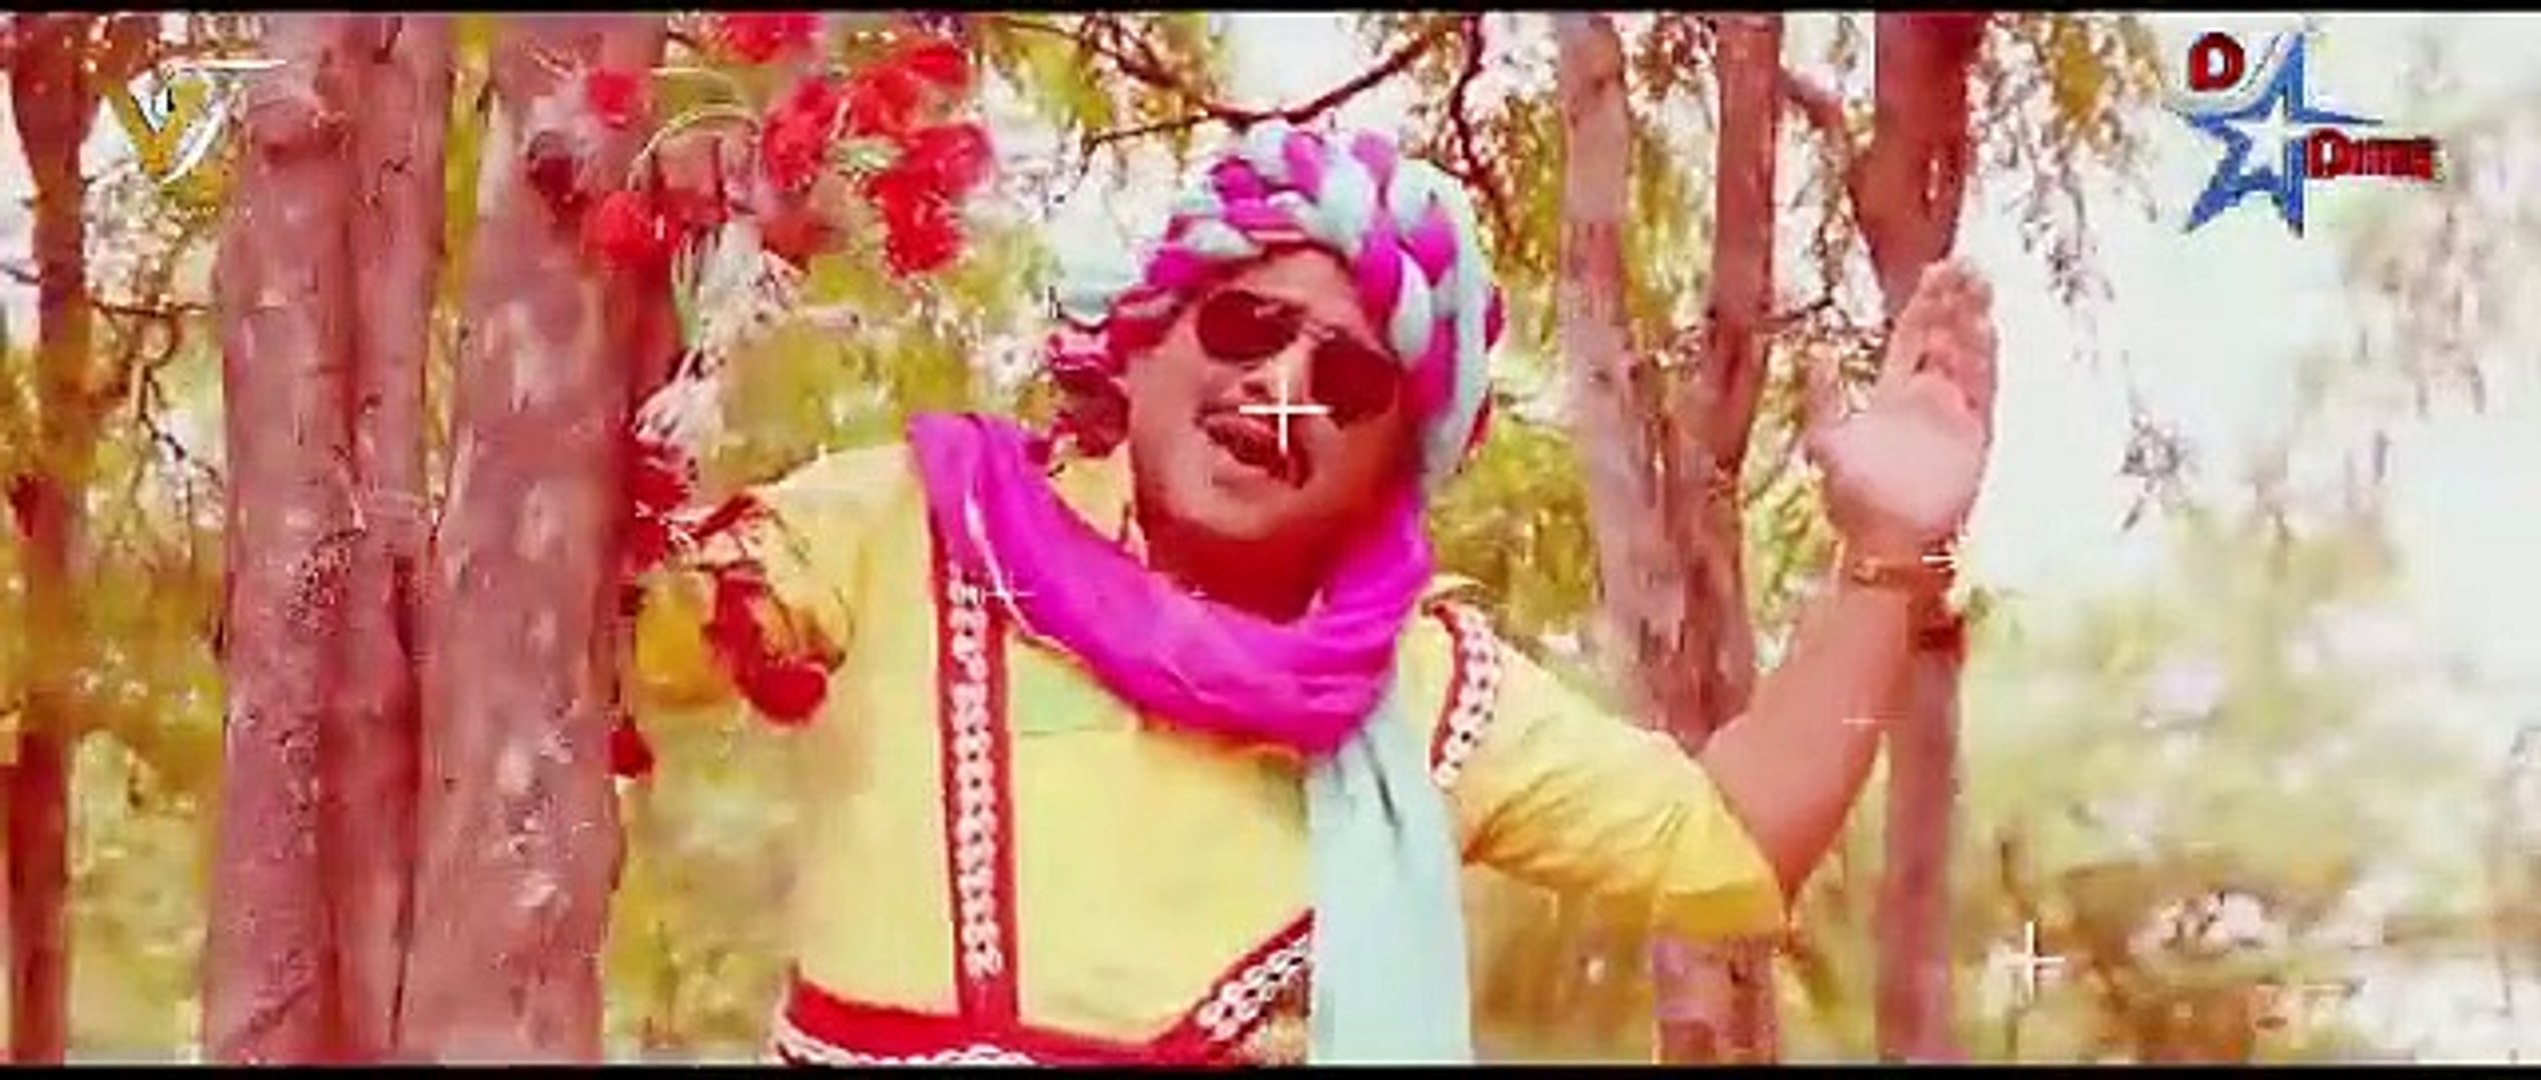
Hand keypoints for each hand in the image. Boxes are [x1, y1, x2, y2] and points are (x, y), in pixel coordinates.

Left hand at [1804, 260, 1998, 557]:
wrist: (1887, 543)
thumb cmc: (1856, 500)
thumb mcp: (1828, 440)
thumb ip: (1825, 397)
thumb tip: (1815, 356)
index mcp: (1894, 394)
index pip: (1914, 337)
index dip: (1926, 304)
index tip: (1937, 269)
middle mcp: (1928, 399)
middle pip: (1946, 337)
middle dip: (1956, 301)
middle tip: (1965, 264)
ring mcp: (1955, 415)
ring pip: (1968, 356)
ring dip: (1973, 321)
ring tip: (1980, 283)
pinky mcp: (1975, 435)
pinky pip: (1983, 390)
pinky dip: (1984, 360)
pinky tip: (1986, 329)